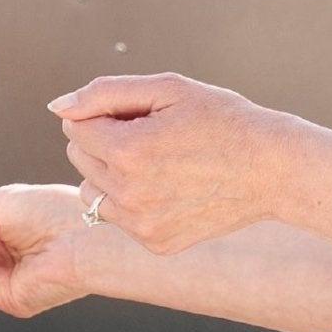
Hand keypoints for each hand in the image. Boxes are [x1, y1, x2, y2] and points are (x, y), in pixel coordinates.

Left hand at [52, 72, 291, 254]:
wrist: (274, 169)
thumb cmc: (222, 120)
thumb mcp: (168, 89)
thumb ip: (104, 93)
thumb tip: (58, 108)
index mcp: (127, 150)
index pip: (75, 126)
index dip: (106, 114)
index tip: (141, 115)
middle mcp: (128, 193)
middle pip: (78, 156)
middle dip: (104, 141)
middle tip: (153, 137)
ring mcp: (141, 223)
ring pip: (89, 190)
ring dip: (110, 174)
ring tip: (157, 164)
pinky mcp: (154, 243)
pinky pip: (115, 217)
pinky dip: (130, 201)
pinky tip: (168, 189)